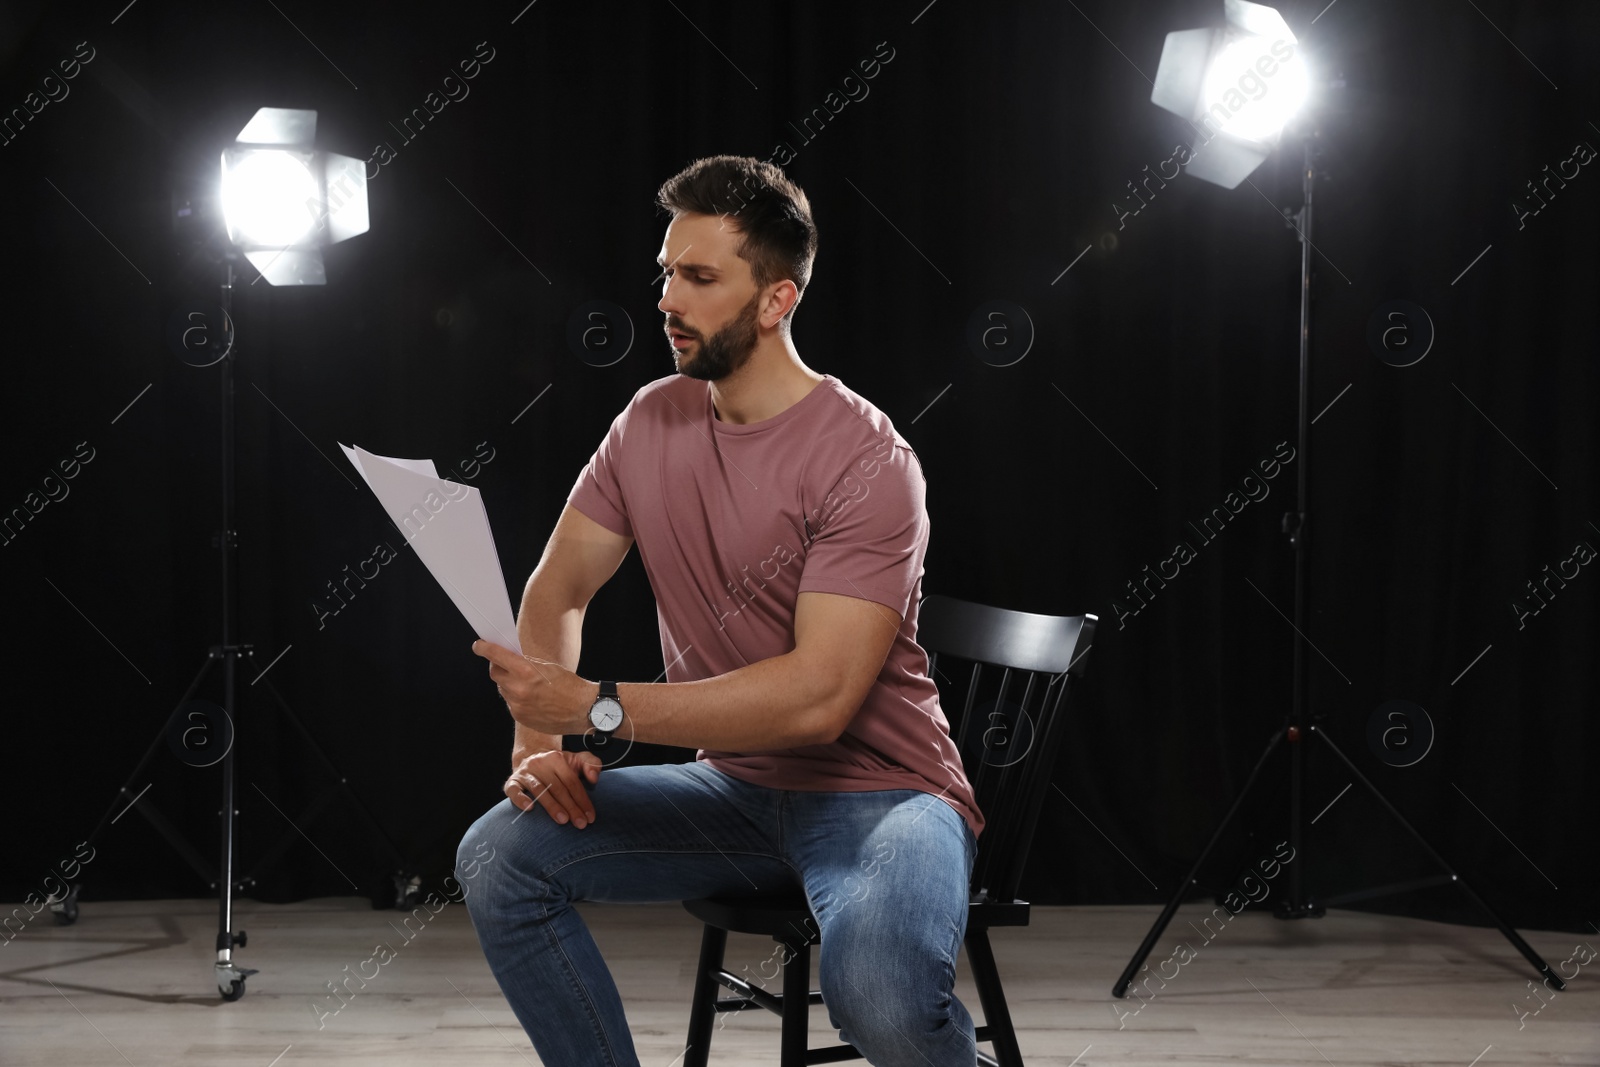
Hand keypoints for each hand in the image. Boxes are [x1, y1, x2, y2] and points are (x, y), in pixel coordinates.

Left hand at [473, 640, 592, 734]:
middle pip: (495, 673)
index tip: (479, 645)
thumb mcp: (548, 667)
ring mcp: (517, 705)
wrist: (583, 710)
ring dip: (509, 683)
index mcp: (526, 672)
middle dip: (498, 666)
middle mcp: (518, 689)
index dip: (484, 649)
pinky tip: (531, 697)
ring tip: (526, 683)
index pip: (496, 656)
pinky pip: (511, 702)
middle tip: (505, 663)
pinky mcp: (520, 717)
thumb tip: (510, 660)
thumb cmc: (570, 686)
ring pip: (503, 689)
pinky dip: (516, 697)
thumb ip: (526, 663)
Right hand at [507, 747, 601, 827]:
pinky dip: (520, 799)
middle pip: (557, 787)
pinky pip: (514, 790)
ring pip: (539, 790)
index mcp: (557, 758)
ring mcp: (525, 772)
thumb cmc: (558, 765)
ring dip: (551, 806)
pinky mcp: (512, 781)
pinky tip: (530, 809)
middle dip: (571, 807)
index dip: (582, 799)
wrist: (531, 756)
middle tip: (580, 824)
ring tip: (563, 820)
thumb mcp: (576, 760)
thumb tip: (594, 778)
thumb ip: (591, 764)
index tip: (590, 816)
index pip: (572, 781)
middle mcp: (540, 763)